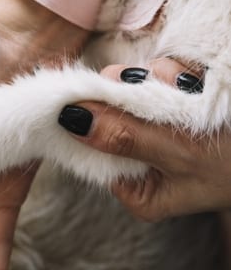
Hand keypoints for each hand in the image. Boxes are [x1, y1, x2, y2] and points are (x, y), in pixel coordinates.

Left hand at [62, 58, 230, 220]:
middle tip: (164, 90)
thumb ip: (125, 136)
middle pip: (114, 118)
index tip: (104, 92)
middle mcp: (145, 166)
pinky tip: (197, 81)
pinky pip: (163, 82)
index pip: (95, 150)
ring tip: (190, 90)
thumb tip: (70, 120)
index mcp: (139, 193)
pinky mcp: (179, 112)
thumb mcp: (181, 154)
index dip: (96, 116)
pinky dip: (179, 76)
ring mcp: (162, 137)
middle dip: (136, 97)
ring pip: (137, 94)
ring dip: (162, 82)